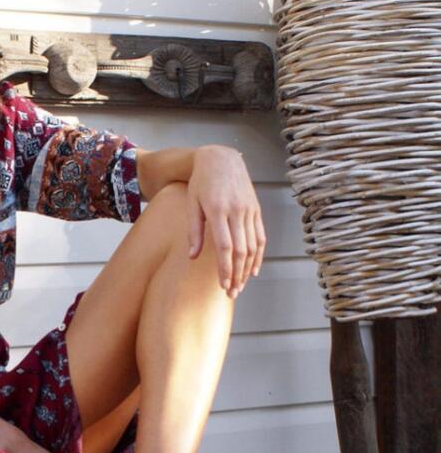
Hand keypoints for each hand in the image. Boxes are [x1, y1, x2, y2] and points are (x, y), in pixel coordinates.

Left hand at [185, 145, 265, 299]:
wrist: (221, 159)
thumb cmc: (201, 183)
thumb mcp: (191, 204)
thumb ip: (194, 231)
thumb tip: (192, 257)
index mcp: (218, 210)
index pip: (225, 246)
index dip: (225, 268)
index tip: (223, 285)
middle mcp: (237, 210)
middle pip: (241, 250)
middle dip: (237, 274)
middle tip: (232, 293)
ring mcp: (249, 210)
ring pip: (253, 245)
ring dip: (248, 269)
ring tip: (241, 286)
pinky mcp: (256, 209)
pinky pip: (261, 236)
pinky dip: (259, 255)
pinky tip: (253, 270)